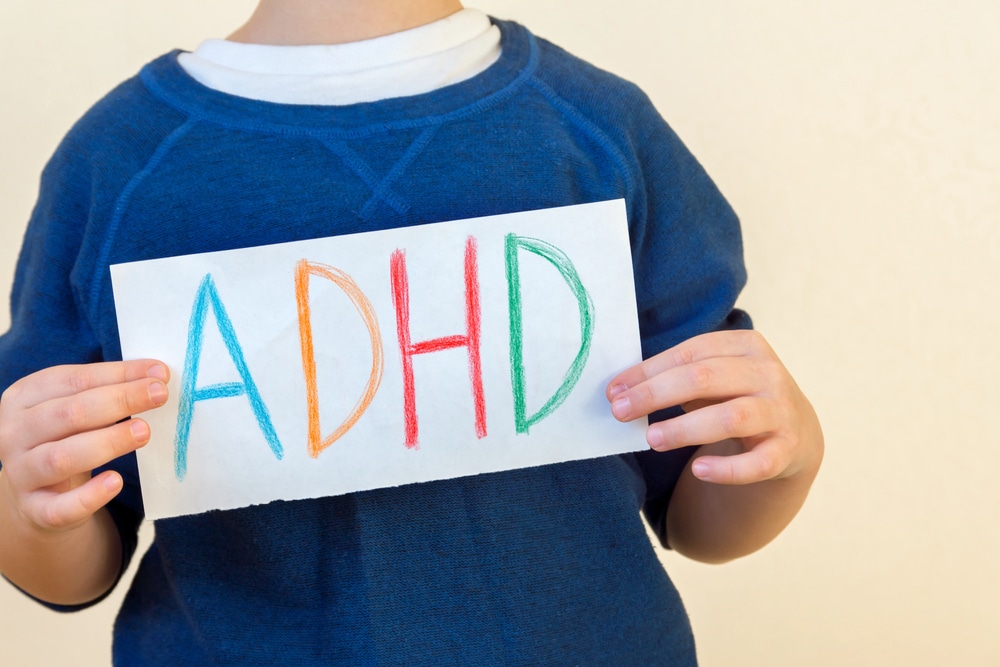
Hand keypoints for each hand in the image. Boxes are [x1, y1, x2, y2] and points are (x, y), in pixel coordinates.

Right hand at [0, 360, 168, 532]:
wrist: (37, 495)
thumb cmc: (66, 438)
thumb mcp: (77, 409)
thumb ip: (109, 390)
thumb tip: (156, 375)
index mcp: (22, 397)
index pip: (74, 380)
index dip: (119, 375)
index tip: (158, 373)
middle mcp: (14, 433)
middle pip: (69, 413)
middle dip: (119, 401)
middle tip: (159, 395)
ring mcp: (20, 473)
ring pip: (61, 457)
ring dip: (107, 442)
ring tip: (144, 431)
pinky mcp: (34, 510)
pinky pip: (60, 507)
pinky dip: (89, 496)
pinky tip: (116, 481)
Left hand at [607, 330, 821, 484]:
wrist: (795, 432)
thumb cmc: (736, 396)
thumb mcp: (714, 378)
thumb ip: (675, 377)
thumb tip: (620, 390)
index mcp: (745, 345)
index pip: (689, 353)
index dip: (648, 371)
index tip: (614, 390)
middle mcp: (767, 373)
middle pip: (705, 378)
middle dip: (656, 394)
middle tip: (620, 411)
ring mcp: (781, 411)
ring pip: (731, 417)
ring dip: (686, 428)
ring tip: (651, 439)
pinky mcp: (788, 449)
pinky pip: (758, 463)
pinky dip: (728, 469)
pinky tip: (698, 470)